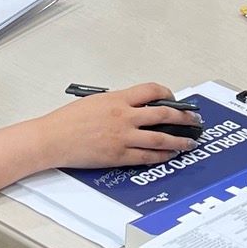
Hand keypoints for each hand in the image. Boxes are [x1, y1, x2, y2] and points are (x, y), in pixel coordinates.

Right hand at [34, 82, 200, 169]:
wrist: (53, 138)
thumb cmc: (68, 120)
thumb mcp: (95, 101)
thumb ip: (118, 103)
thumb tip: (136, 108)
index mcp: (117, 99)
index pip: (151, 91)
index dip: (167, 94)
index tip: (174, 100)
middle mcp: (124, 116)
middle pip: (163, 115)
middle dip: (183, 117)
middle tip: (194, 119)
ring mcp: (123, 137)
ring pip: (160, 139)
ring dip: (179, 140)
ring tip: (190, 141)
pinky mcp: (118, 156)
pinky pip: (147, 157)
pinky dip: (162, 156)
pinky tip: (170, 155)